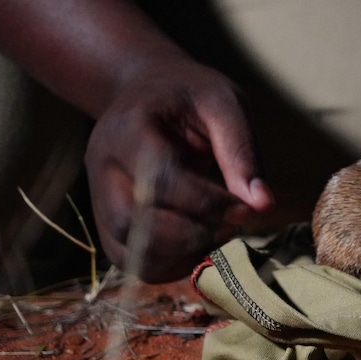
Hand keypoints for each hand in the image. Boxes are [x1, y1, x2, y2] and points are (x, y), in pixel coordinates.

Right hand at [84, 56, 273, 281]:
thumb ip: (242, 152)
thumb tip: (262, 205)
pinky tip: (199, 243)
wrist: (147, 92)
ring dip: (182, 255)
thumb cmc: (189, 95)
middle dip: (192, 234)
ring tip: (218, 233)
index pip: (157, 179)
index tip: (244, 208)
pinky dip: (169, 265)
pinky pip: (131, 262)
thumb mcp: (223, 104)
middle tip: (233, 224)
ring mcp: (99, 198)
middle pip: (134, 221)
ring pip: (130, 251)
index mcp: (128, 129)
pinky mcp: (107, 223)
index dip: (205, 203)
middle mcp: (103, 166)